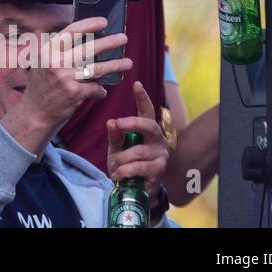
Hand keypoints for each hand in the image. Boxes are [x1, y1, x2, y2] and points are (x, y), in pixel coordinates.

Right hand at [8, 17, 131, 141]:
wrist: (34, 112)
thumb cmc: (41, 87)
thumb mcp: (42, 63)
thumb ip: (57, 51)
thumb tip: (81, 38)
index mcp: (48, 51)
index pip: (71, 32)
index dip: (89, 25)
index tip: (103, 22)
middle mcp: (55, 62)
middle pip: (88, 48)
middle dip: (109, 42)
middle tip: (123, 38)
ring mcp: (65, 77)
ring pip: (96, 68)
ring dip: (115, 65)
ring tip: (128, 62)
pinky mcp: (74, 93)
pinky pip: (94, 88)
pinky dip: (100, 91)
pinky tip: (102, 91)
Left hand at [106, 82, 168, 200]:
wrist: (134, 188)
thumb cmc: (126, 163)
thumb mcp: (116, 147)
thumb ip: (115, 135)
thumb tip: (111, 122)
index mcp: (146, 130)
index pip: (146, 110)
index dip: (142, 97)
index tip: (136, 83)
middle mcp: (157, 139)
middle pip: (149, 125)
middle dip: (133, 123)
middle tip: (118, 123)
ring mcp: (160, 154)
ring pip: (139, 151)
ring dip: (122, 158)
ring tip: (115, 165)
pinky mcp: (160, 170)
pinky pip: (140, 167)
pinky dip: (125, 171)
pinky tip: (118, 174)